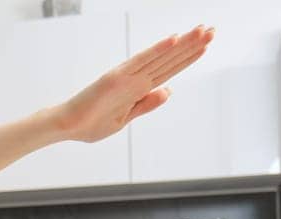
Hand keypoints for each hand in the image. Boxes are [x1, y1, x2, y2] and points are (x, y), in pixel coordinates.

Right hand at [52, 25, 214, 142]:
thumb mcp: (125, 118)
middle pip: (171, 59)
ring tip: (203, 31)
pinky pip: (142, 61)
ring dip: (183, 43)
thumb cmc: (91, 123)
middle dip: (192, 45)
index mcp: (139, 88)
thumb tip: (169, 90)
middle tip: (213, 30)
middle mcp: (137, 78)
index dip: (189, 57)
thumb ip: (146, 104)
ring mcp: (128, 75)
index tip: (206, 45)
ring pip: (162, 57)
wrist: (67, 126)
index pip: (170, 69)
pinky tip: (174, 39)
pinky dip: (158, 49)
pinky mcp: (117, 77)